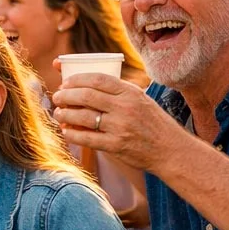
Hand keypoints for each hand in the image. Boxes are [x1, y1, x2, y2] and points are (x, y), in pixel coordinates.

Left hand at [50, 74, 181, 172]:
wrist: (171, 150)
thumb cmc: (153, 123)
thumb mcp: (141, 100)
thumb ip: (119, 92)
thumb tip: (86, 84)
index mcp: (131, 92)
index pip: (98, 78)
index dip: (76, 79)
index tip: (65, 82)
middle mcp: (125, 107)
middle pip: (86, 96)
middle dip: (65, 96)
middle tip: (57, 97)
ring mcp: (120, 127)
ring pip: (82, 117)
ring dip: (64, 114)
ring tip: (58, 113)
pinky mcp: (115, 146)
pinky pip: (86, 138)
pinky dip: (72, 134)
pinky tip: (66, 131)